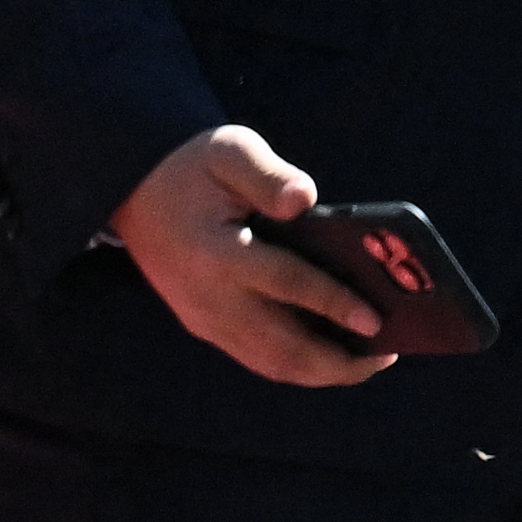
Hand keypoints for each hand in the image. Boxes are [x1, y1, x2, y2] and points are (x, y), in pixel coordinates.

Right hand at [112, 124, 389, 387]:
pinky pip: (260, 359)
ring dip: (324, 371)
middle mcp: (208, 297)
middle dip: (339, 360)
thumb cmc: (193, 168)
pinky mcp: (205, 326)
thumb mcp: (229, 151)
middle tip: (388, 353)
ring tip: (370, 360)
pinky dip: (301, 365)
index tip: (376, 318)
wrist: (133, 190)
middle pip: (282, 346)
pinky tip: (334, 355)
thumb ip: (267, 174)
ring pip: (273, 363)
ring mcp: (205, 318)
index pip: (284, 284)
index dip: (333, 303)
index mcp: (215, 252)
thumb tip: (304, 199)